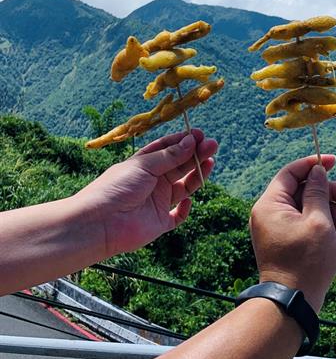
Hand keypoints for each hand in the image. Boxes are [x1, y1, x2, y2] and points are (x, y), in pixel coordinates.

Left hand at [74, 130, 217, 258]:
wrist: (100, 223)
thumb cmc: (116, 188)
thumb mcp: (144, 166)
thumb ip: (170, 156)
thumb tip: (191, 141)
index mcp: (145, 164)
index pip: (168, 149)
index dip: (184, 141)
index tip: (199, 135)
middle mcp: (153, 181)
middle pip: (180, 165)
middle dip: (196, 154)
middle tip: (212, 145)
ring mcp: (158, 201)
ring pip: (184, 186)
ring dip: (197, 174)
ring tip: (210, 161)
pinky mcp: (161, 221)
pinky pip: (178, 215)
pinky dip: (185, 209)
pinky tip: (189, 199)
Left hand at [250, 155, 335, 311]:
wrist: (293, 302)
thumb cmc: (306, 262)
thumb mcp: (319, 221)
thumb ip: (318, 191)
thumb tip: (317, 171)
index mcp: (270, 204)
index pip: (291, 172)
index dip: (313, 164)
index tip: (334, 161)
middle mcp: (268, 213)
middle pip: (302, 189)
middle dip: (329, 193)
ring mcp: (275, 228)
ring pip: (306, 206)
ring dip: (330, 211)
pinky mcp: (284, 240)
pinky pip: (304, 221)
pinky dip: (322, 224)